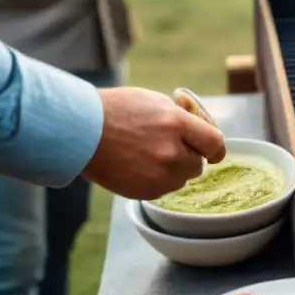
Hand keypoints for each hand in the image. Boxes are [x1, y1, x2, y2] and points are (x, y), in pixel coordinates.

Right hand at [82, 88, 226, 200]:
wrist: (79, 131)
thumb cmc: (116, 110)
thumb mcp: (155, 102)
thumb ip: (183, 119)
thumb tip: (201, 131)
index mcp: (176, 124)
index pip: (215, 143)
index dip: (215, 148)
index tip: (212, 151)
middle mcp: (171, 152)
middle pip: (198, 165)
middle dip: (189, 157)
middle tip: (168, 147)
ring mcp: (158, 175)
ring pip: (182, 179)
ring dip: (173, 170)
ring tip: (147, 155)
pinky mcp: (144, 191)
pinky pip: (163, 190)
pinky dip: (156, 181)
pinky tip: (137, 166)